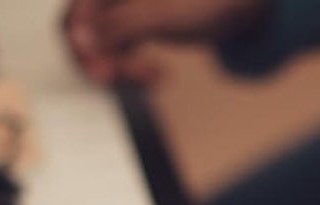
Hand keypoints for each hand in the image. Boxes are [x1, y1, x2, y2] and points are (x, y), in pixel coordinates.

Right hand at [62, 0, 269, 83]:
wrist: (243, 4)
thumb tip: (78, 39)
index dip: (84, 46)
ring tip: (155, 78)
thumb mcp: (160, 15)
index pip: (76, 14)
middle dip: (103, 60)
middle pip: (84, 31)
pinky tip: (160, 77)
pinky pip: (121, 50)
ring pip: (103, 45)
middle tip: (125, 82)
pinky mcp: (137, 23)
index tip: (104, 74)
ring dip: (123, 68)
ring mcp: (124, 7)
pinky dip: (135, 68)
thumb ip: (117, 26)